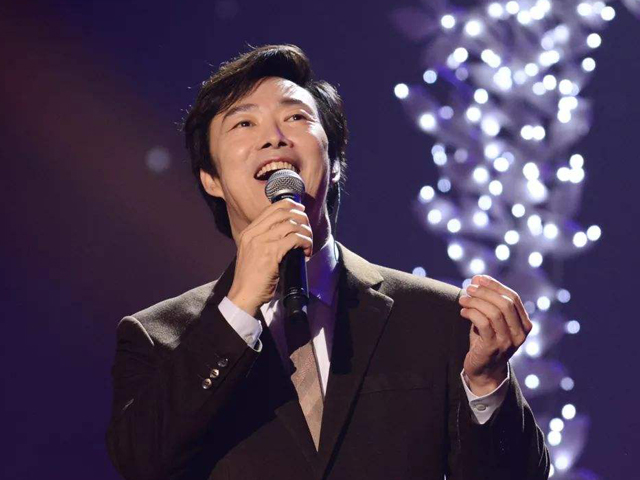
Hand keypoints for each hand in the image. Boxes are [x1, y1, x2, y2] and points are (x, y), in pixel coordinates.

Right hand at [227, 198, 312, 316]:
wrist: (243, 295)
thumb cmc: (251, 279)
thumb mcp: (252, 253)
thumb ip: (264, 241)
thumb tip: (286, 233)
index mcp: (249, 232)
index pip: (271, 208)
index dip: (290, 205)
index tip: (301, 210)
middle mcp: (253, 233)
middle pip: (283, 212)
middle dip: (301, 216)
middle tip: (308, 227)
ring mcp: (261, 242)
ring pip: (291, 225)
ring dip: (305, 232)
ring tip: (308, 242)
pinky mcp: (271, 253)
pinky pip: (295, 239)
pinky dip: (305, 242)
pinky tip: (306, 251)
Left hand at [458, 274, 531, 395]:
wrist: (483, 370)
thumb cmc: (486, 341)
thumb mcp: (492, 320)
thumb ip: (489, 302)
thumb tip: (477, 279)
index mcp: (524, 324)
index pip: (513, 297)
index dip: (495, 285)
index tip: (478, 278)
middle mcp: (520, 334)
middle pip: (505, 303)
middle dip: (485, 292)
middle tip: (468, 288)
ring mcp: (508, 342)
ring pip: (494, 312)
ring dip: (476, 302)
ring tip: (463, 299)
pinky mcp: (493, 348)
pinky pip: (483, 324)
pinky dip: (471, 313)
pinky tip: (463, 311)